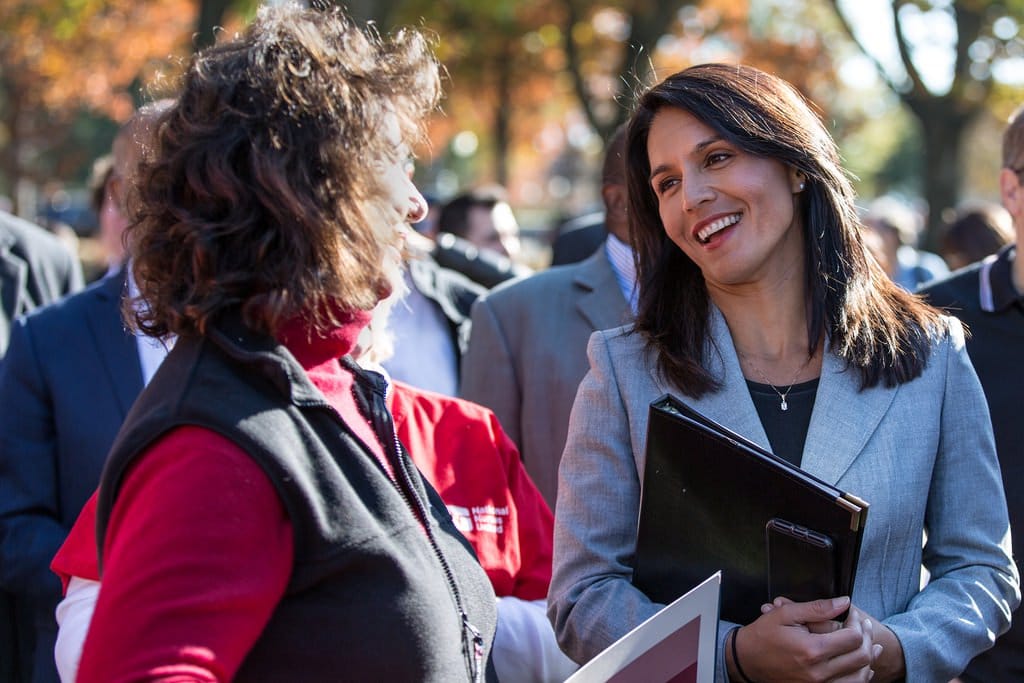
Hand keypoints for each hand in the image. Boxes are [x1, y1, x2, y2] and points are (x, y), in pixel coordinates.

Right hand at [761, 598, 904, 681]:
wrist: (746, 661)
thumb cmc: (763, 636)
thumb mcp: (786, 614)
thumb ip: (817, 608)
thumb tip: (844, 602)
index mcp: (812, 650)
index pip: (853, 638)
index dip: (858, 622)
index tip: (853, 612)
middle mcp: (819, 672)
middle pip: (861, 657)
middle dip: (867, 637)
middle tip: (863, 624)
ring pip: (860, 676)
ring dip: (869, 659)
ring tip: (871, 644)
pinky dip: (860, 676)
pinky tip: (862, 666)